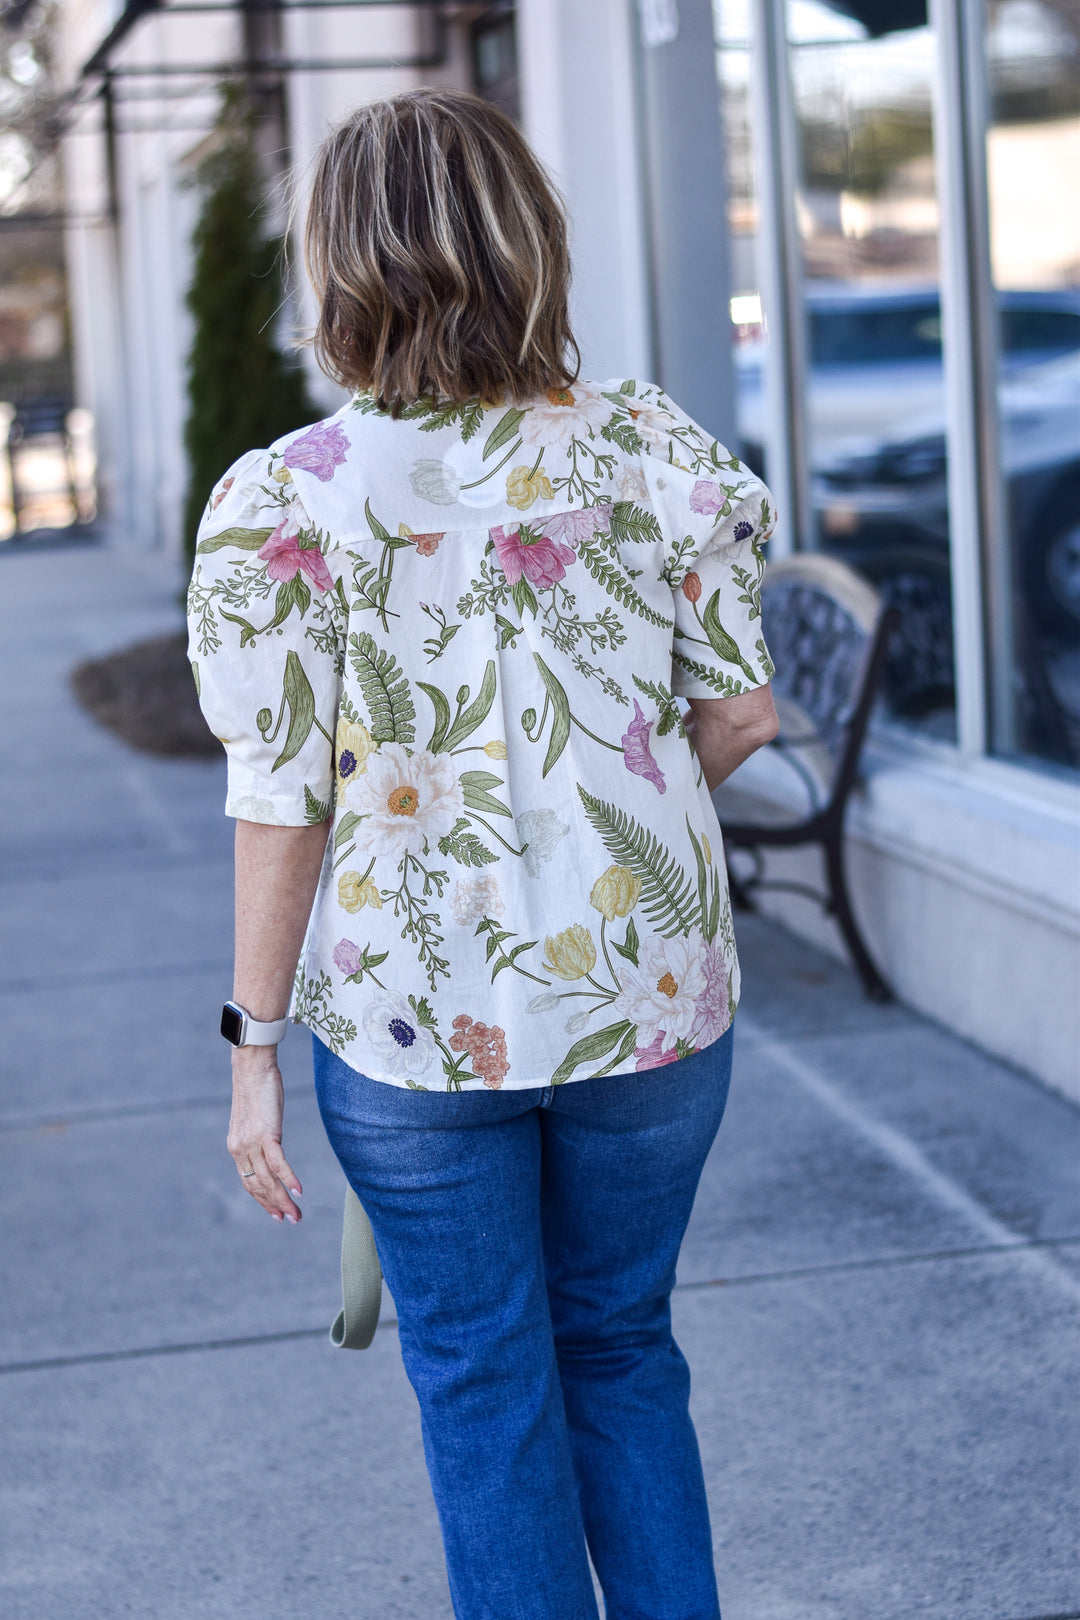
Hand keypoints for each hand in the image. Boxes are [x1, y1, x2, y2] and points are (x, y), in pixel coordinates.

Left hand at [227, 1048, 302, 1223]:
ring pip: (268, 1180)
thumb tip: (270, 1143)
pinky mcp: (266, 1133)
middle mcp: (240, 1149)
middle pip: (258, 1187)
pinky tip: (298, 1192)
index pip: (249, 1183)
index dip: (263, 1201)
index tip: (276, 1213)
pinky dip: (288, 1179)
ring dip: (283, 1200)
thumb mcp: (255, 1118)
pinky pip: (278, 1163)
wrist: (252, 1067)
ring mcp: (252, 1143)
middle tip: (291, 1221)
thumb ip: (259, 1135)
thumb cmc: (257, 1088)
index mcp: (236, 1148)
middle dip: (275, 1206)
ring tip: (296, 1215)